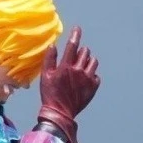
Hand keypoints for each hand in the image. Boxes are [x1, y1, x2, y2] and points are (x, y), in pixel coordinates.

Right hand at [37, 26, 100, 142]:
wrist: (60, 113)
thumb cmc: (50, 94)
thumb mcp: (45, 76)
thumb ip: (49, 59)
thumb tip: (53, 45)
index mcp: (66, 66)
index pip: (73, 45)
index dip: (75, 35)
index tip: (77, 29)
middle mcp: (79, 71)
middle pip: (85, 52)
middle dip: (80, 52)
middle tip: (75, 58)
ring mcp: (87, 79)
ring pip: (93, 61)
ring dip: (88, 61)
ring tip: (82, 67)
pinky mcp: (93, 88)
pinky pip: (96, 76)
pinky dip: (92, 75)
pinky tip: (85, 79)